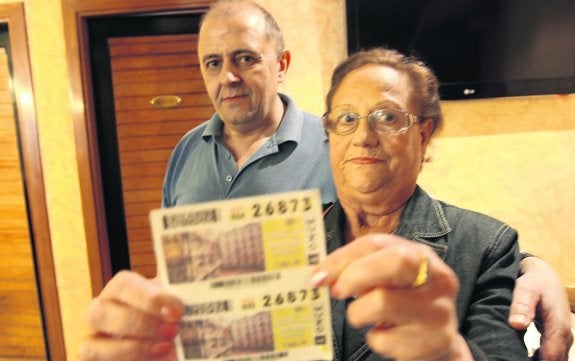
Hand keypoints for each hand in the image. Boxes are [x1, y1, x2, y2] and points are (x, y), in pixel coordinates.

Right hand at [79, 271, 183, 360]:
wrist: (169, 337)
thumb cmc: (171, 315)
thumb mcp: (175, 301)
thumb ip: (180, 293)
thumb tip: (199, 285)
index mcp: (120, 288)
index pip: (123, 285)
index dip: (148, 298)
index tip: (177, 311)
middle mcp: (101, 311)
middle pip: (101, 313)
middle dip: (139, 323)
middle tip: (172, 330)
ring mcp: (94, 341)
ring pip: (93, 347)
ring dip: (132, 348)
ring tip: (166, 348)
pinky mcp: (97, 359)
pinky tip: (159, 360)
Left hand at [311, 234, 472, 360]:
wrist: (440, 343)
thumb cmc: (404, 303)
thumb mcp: (389, 278)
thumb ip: (361, 269)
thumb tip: (321, 274)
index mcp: (421, 256)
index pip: (377, 244)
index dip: (342, 257)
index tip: (318, 274)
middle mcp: (437, 278)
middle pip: (395, 262)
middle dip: (356, 275)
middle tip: (337, 291)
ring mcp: (438, 310)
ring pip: (382, 303)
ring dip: (359, 313)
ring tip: (363, 316)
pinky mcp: (433, 341)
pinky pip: (386, 339)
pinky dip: (376, 340)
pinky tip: (386, 335)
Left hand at [509, 256, 572, 360]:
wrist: (544, 277)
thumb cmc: (534, 283)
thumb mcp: (525, 289)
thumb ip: (522, 306)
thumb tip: (517, 324)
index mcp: (558, 325)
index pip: (552, 354)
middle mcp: (565, 335)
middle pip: (556, 360)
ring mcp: (563, 337)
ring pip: (557, 358)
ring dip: (542, 360)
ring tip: (519, 360)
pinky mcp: (558, 337)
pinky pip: (555, 354)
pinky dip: (544, 358)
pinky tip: (527, 359)